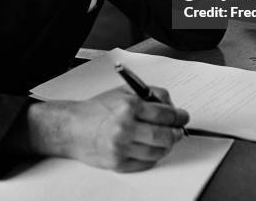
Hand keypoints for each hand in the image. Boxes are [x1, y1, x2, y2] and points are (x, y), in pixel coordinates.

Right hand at [26, 87, 188, 171]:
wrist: (72, 127)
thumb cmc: (97, 108)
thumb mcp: (122, 92)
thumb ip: (148, 95)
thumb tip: (170, 105)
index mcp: (128, 106)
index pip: (164, 114)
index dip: (179, 116)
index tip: (183, 117)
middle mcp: (125, 127)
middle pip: (165, 135)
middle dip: (176, 133)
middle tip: (178, 131)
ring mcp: (122, 147)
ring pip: (157, 151)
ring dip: (166, 146)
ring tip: (166, 139)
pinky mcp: (118, 163)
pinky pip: (146, 163)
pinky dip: (153, 156)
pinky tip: (152, 148)